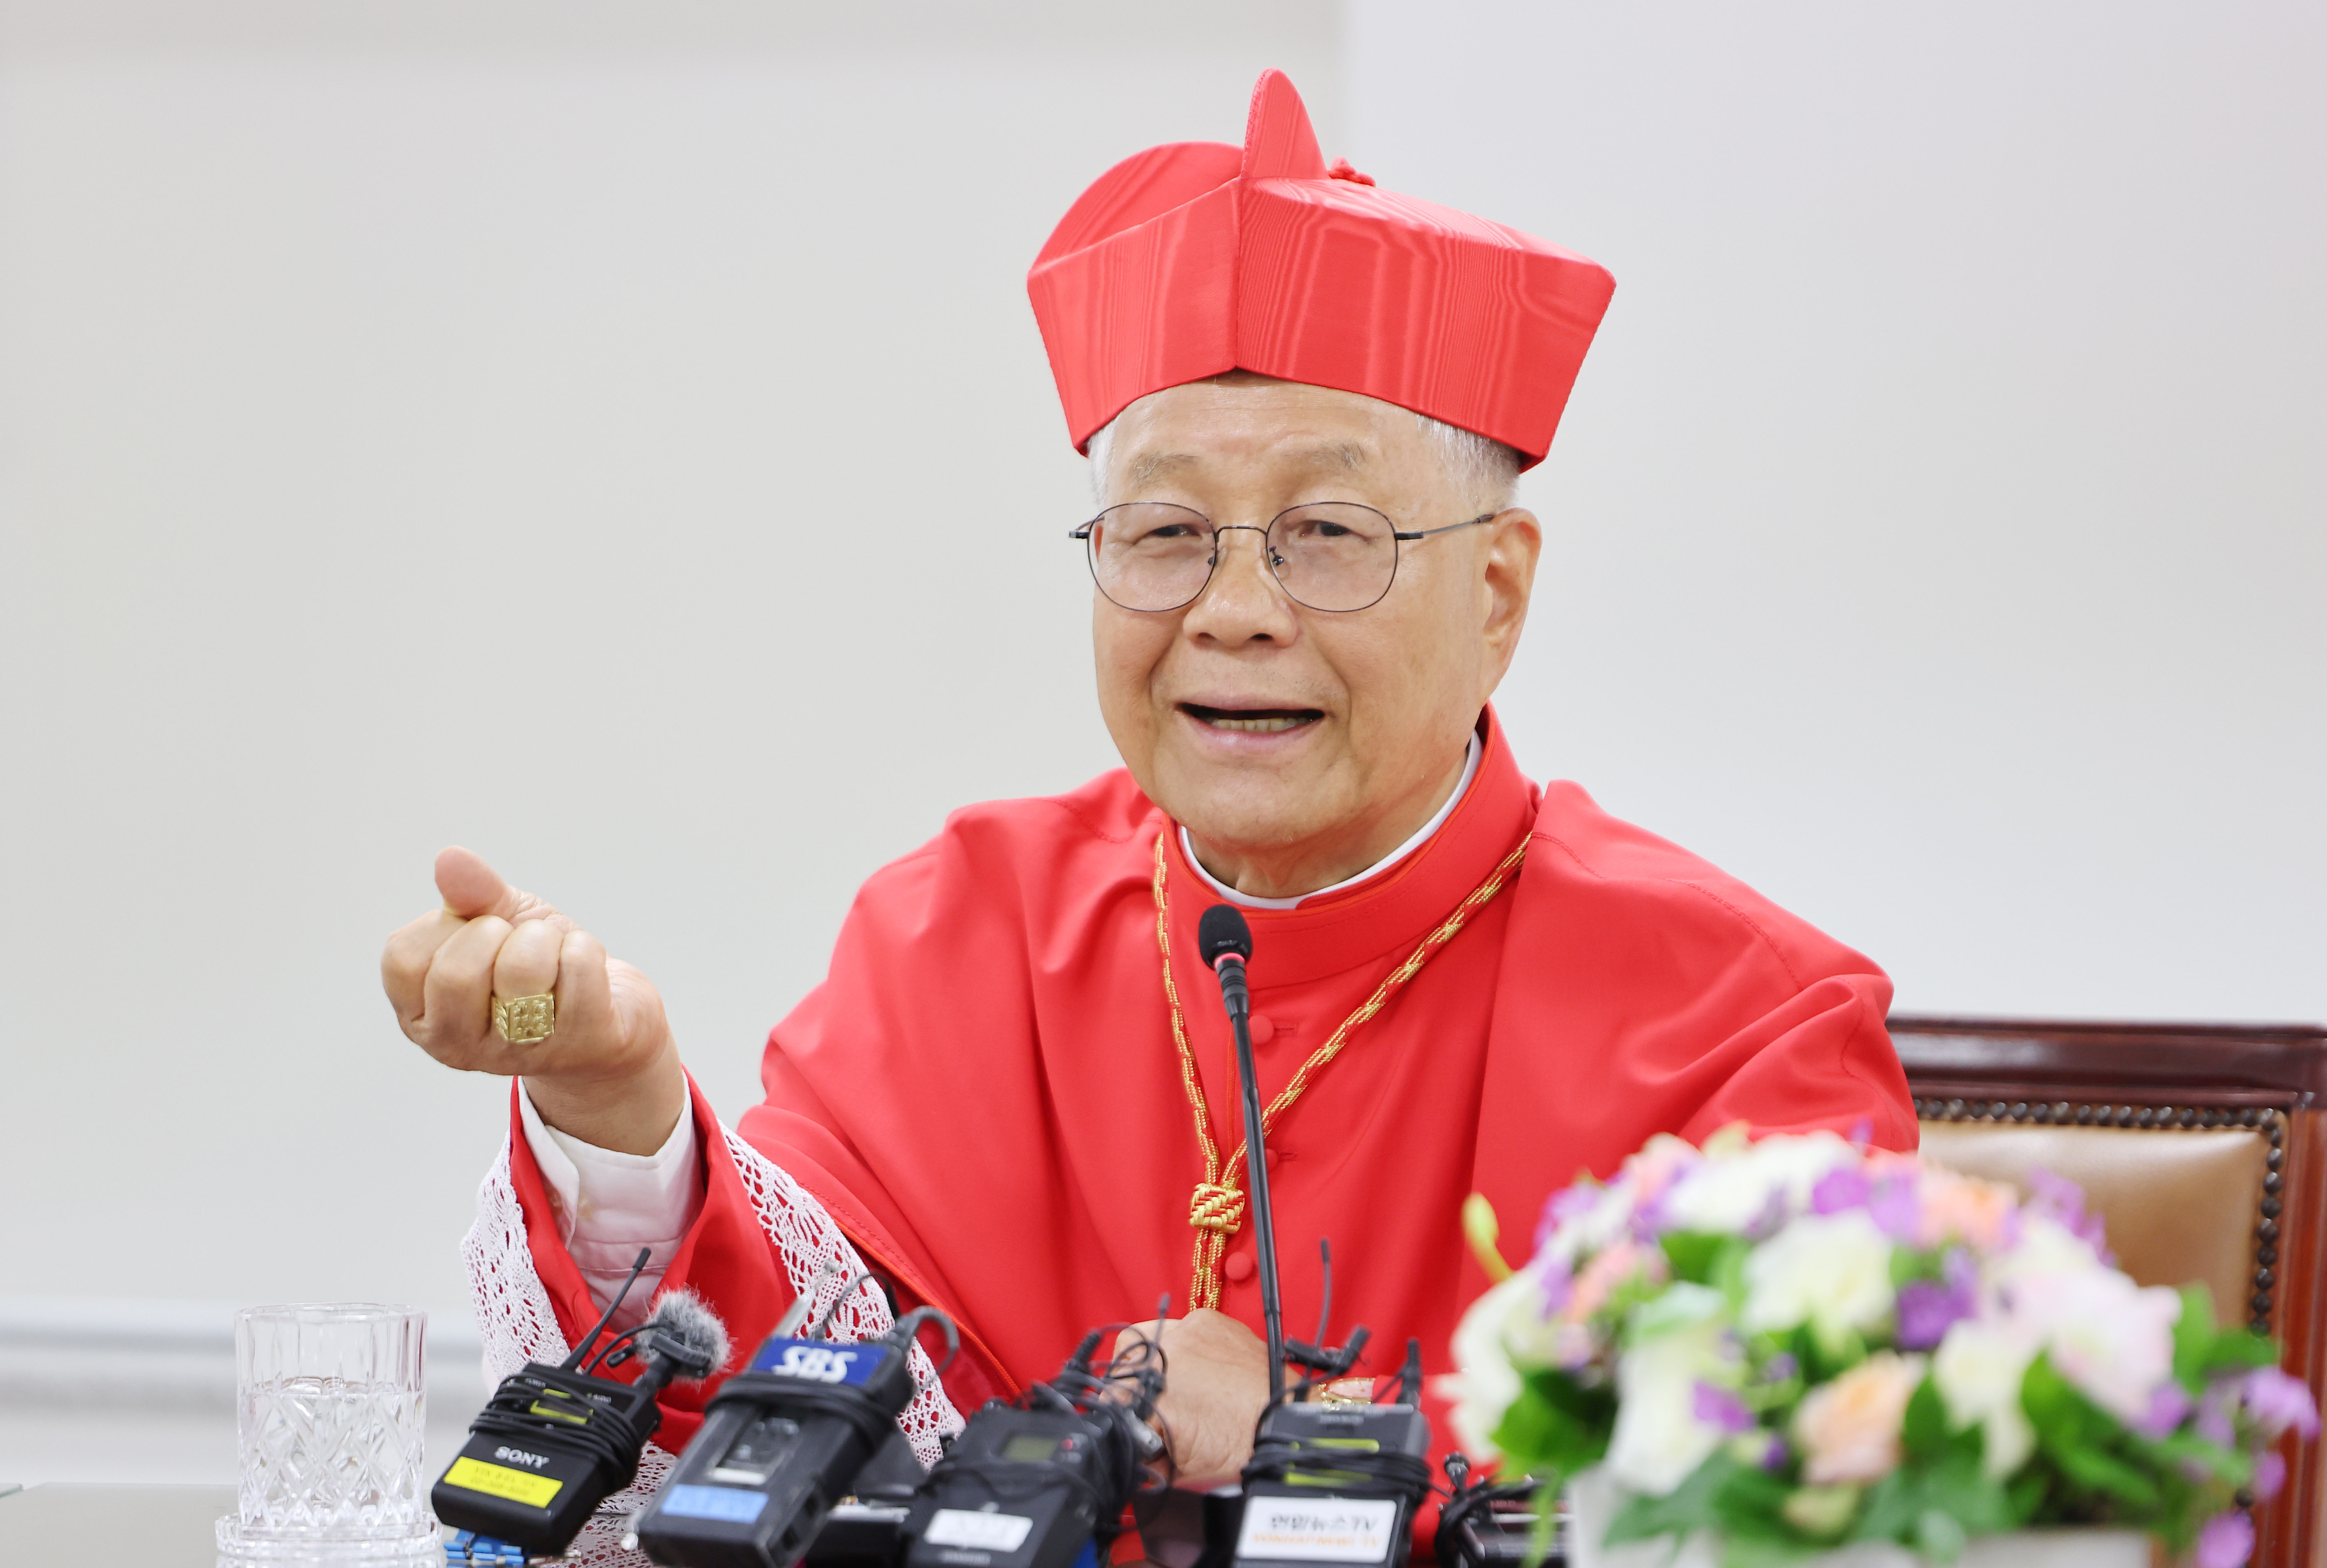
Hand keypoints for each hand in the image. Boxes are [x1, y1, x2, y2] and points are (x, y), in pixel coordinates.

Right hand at [381, 846, 684, 1153]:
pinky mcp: (580, 1044)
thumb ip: (471, 893)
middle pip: (456, 972)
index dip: (445, 926)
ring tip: (553, 956)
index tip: (475, 934)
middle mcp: (459, 1045)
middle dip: (495, 933)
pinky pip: (578, 967)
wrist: (610, 1008)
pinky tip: (585, 973)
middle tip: (517, 944)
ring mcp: (518, 1053)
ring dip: (546, 939)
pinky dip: (587, 949)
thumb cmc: (540, 965)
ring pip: (522, 969)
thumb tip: (449, 859)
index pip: (403, 956)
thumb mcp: (498, 920)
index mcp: (423, 1016)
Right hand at [1113, 1308, 1270, 1490]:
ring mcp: (1187, 1331)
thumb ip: (1143, 1455)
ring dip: (1150, 1362)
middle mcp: (1166, 1354)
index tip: (1133, 1423)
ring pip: (1143, 1339)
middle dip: (1130, 1387)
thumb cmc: (1240, 1444)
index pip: (1113, 1399)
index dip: (1121, 1416)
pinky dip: (1181, 1347)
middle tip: (1150, 1405)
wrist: (1284, 1419)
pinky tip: (1197, 1368)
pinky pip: (1177, 1328)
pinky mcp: (1207, 1319)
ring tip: (1173, 1385)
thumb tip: (1127, 1453)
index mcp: (1155, 1393)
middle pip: (1122, 1366)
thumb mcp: (1180, 1466)